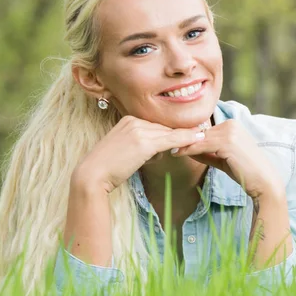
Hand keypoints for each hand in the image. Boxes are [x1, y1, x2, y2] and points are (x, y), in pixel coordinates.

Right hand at [73, 115, 204, 192]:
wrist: (92, 175)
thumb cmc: (109, 167)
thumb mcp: (127, 149)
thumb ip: (144, 144)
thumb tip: (164, 148)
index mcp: (128, 119)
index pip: (156, 126)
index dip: (172, 134)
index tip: (191, 132)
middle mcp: (134, 121)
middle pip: (164, 129)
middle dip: (180, 136)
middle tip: (201, 133)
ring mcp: (138, 130)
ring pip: (169, 134)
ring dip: (186, 137)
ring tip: (202, 137)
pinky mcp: (144, 142)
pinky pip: (170, 140)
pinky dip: (185, 140)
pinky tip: (198, 139)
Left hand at [171, 120, 283, 198]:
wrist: (263, 182)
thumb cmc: (245, 172)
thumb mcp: (222, 160)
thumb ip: (206, 153)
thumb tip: (187, 149)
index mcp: (232, 125)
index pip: (205, 130)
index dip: (189, 138)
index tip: (173, 142)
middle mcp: (232, 124)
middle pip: (201, 132)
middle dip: (184, 139)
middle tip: (166, 143)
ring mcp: (230, 132)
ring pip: (200, 138)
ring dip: (184, 144)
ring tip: (169, 149)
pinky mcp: (228, 142)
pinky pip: (202, 145)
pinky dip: (189, 149)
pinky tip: (178, 153)